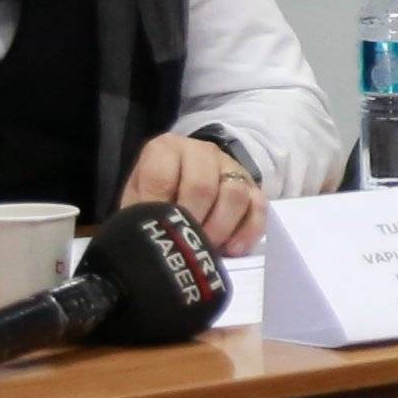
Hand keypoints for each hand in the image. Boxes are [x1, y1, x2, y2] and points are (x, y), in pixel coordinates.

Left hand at [123, 131, 266, 252]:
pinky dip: (247, 231)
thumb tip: (147, 238)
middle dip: (193, 222)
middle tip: (185, 244)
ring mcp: (231, 166)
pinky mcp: (253, 186)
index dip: (159, 208)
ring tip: (206, 247)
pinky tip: (232, 249)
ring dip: (220, 228)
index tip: (158, 230)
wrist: (182, 187)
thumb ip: (141, 213)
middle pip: (202, 186)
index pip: (161, 176)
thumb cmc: (156, 198)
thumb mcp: (138, 202)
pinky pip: (258, 206)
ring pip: (235, 194)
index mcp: (166, 148)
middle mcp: (201, 151)